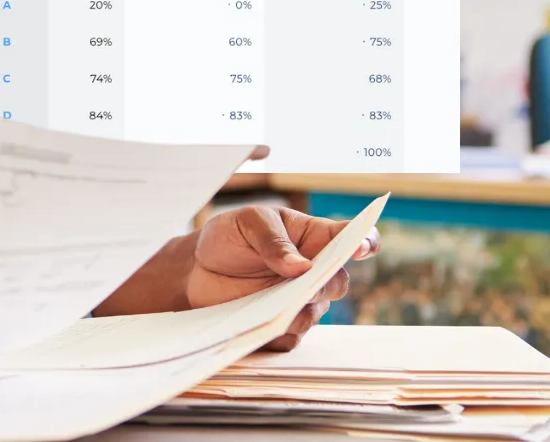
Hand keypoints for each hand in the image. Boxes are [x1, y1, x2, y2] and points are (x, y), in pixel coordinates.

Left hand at [188, 206, 379, 350]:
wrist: (197, 269)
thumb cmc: (229, 237)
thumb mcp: (247, 224)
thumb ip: (273, 240)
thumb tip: (302, 267)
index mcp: (313, 238)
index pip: (351, 239)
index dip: (365, 243)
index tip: (361, 247)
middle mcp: (314, 273)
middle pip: (337, 282)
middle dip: (325, 283)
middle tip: (306, 281)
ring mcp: (300, 302)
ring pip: (313, 313)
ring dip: (296, 310)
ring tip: (273, 306)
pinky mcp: (282, 329)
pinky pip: (289, 338)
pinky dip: (276, 333)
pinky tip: (259, 326)